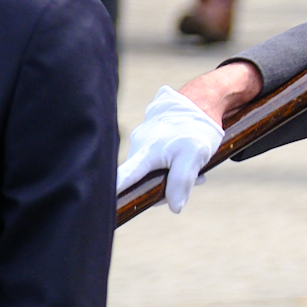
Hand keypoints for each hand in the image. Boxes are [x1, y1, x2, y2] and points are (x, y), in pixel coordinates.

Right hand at [117, 84, 228, 212]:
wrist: (203, 100)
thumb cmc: (197, 128)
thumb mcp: (194, 157)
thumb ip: (181, 182)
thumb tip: (174, 207)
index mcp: (146, 152)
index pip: (124, 177)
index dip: (114, 192)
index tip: (102, 204)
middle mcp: (139, 145)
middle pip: (142, 179)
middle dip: (165, 187)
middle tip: (192, 182)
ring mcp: (143, 139)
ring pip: (153, 169)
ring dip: (173, 175)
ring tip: (198, 171)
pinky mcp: (151, 136)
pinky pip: (158, 158)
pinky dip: (174, 164)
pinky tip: (193, 162)